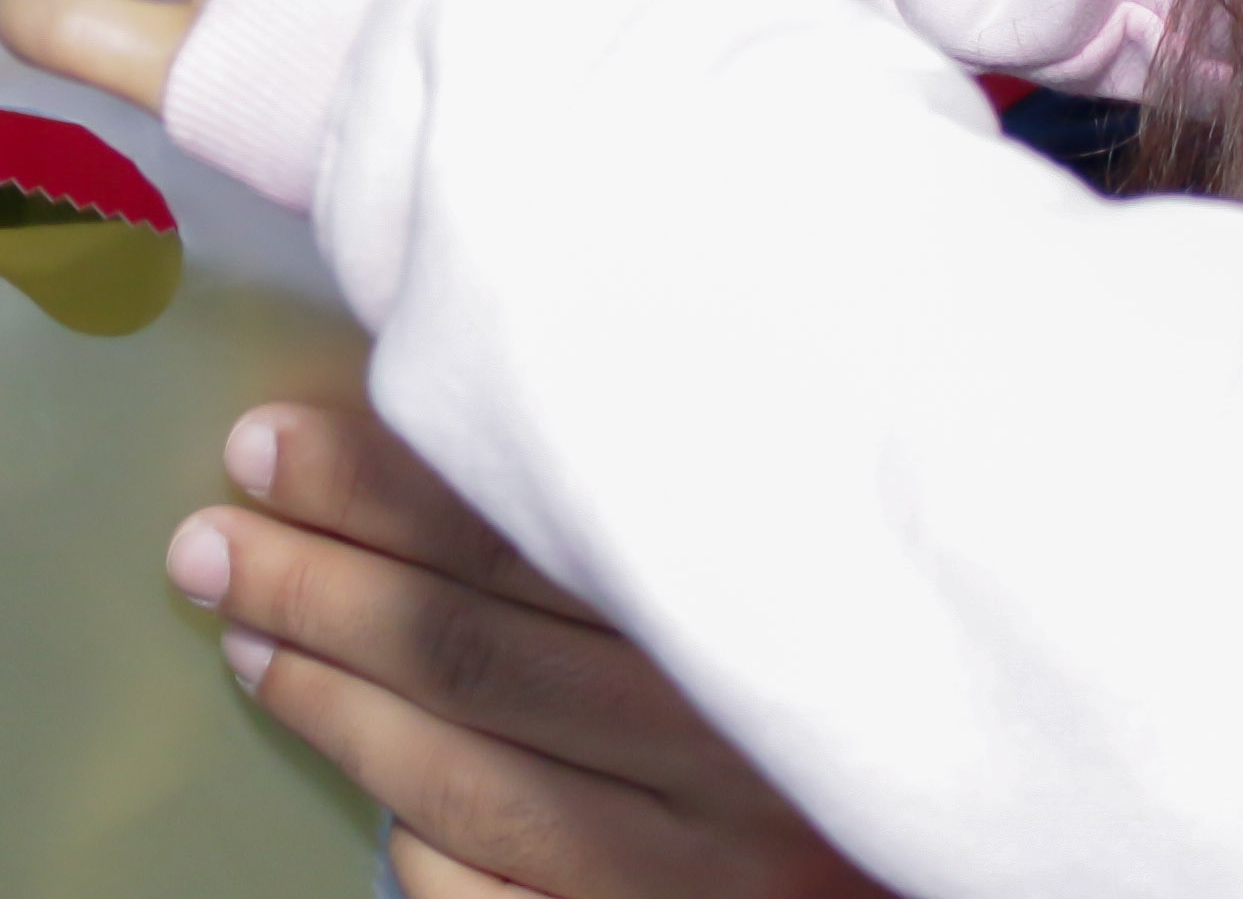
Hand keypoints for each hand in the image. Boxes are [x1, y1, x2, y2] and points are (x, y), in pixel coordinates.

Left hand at [176, 404, 886, 898]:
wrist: (1033, 832)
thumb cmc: (907, 667)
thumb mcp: (829, 548)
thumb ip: (694, 486)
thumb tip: (506, 393)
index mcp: (771, 603)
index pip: (531, 524)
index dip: (380, 479)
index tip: (266, 439)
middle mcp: (743, 748)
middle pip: (478, 647)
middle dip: (318, 584)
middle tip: (209, 538)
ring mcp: (710, 877)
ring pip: (473, 785)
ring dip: (338, 706)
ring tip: (248, 641)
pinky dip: (428, 854)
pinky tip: (377, 803)